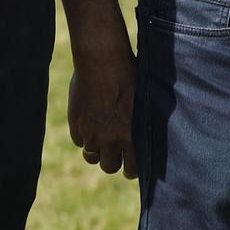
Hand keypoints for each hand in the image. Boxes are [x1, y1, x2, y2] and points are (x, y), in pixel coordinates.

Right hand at [68, 40, 137, 178]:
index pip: (133, 169)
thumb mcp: (145, 100)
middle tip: (116, 154)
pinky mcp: (77, 125)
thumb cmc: (131, 74)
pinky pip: (79, 141)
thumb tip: (153, 134)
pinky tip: (91, 125)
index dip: (132, 169)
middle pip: (109, 167)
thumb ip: (144, 122)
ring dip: (97, 151)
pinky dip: (84, 137)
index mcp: (133, 135)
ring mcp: (92, 133)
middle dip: (113, 161)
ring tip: (102, 140)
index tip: (132, 165)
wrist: (102, 61)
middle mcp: (112, 139)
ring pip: (92, 157)